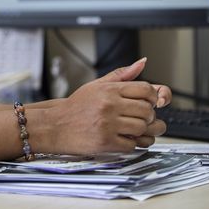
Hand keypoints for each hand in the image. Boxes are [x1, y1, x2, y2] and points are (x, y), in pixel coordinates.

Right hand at [42, 58, 164, 153]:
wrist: (55, 126)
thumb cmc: (76, 107)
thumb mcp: (96, 85)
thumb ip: (121, 75)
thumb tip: (142, 62)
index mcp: (109, 90)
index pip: (146, 90)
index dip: (153, 97)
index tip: (149, 102)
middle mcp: (109, 105)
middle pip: (147, 110)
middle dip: (148, 116)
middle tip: (139, 118)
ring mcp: (108, 124)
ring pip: (142, 128)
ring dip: (140, 131)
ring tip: (130, 129)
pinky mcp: (106, 142)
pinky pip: (131, 145)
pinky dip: (130, 144)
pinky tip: (120, 138)